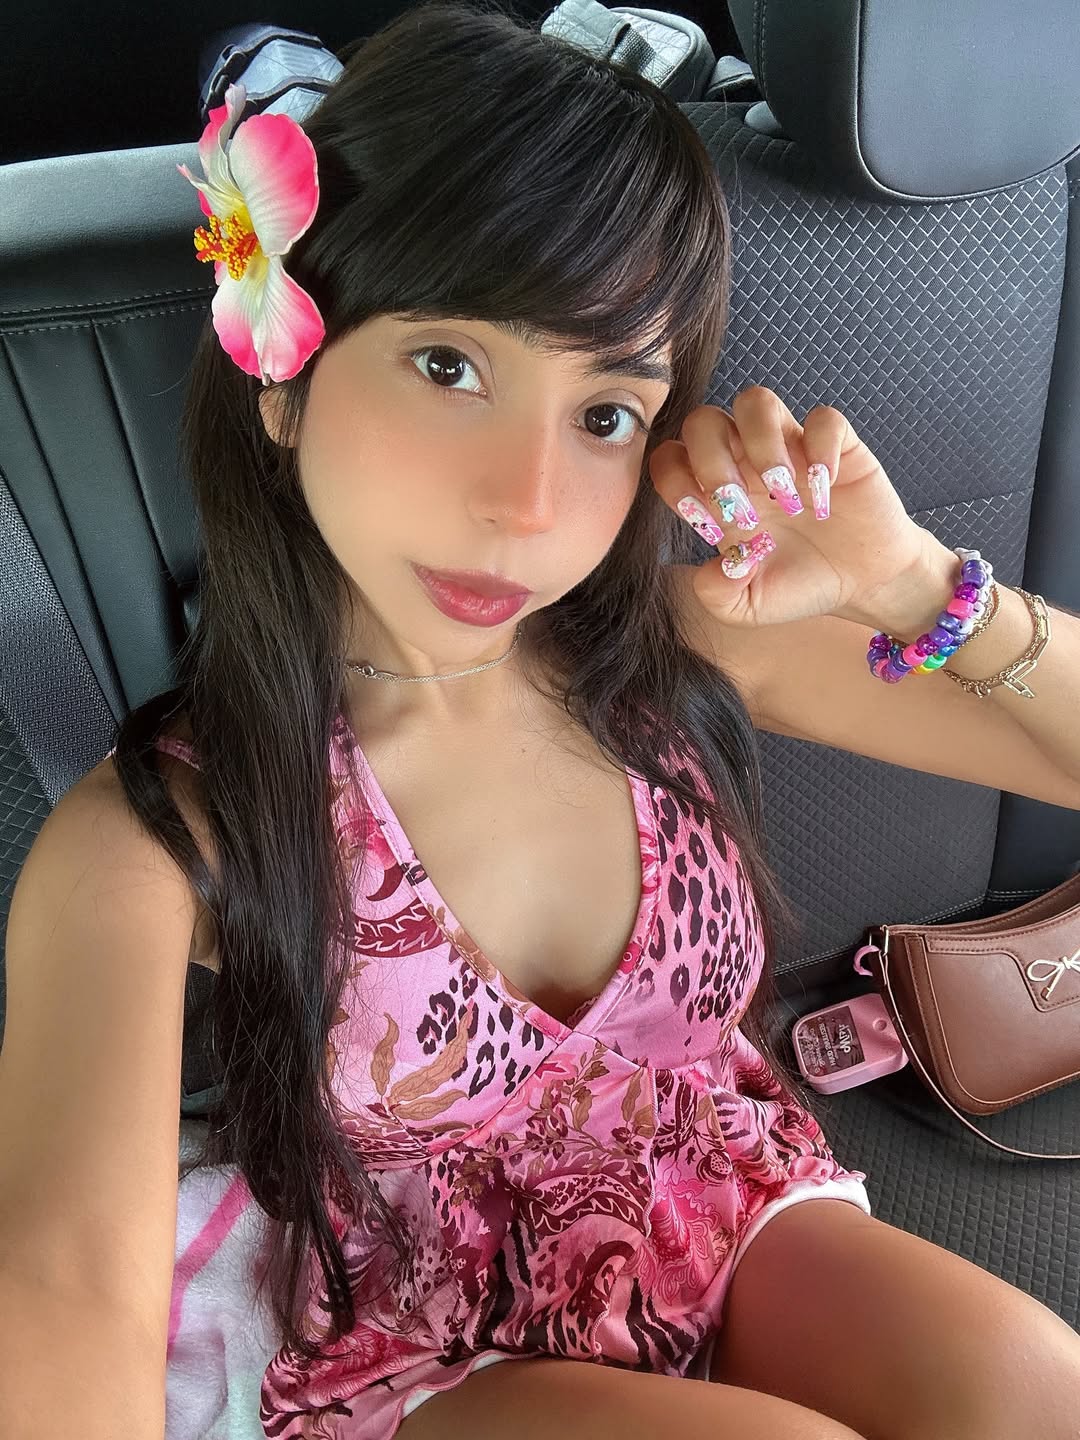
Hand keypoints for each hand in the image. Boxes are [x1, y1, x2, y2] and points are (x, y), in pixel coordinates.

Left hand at [648, 386, 941, 631]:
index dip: (676, 481)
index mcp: (714, 493)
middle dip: (712, 463)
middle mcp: (744, 462)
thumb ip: (717, 593)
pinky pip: (824, 418)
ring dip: (763, 446)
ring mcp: (789, 447)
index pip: (669, 457)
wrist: (861, 584)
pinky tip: (825, 491)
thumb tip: (722, 563)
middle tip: (743, 512)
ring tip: (785, 496)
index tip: (707, 524)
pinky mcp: (837, 444)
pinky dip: (822, 450)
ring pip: (755, 401)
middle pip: (703, 421)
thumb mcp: (748, 607)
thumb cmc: (798, 585)